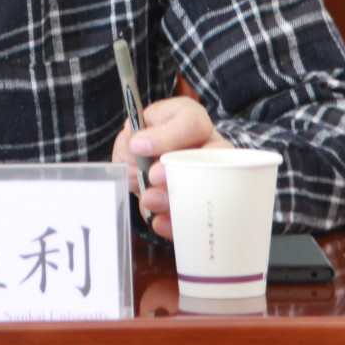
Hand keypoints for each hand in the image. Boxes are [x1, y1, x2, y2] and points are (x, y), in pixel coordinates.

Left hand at [110, 96, 228, 240]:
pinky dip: (178, 223)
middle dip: (181, 171)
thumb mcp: (131, 137)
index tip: (138, 146)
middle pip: (212, 158)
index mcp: (190, 121)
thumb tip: (138, 147)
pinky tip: (159, 222)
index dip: (168, 137)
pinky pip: (202, 217)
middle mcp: (209, 147)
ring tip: (150, 200)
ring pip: (210, 189)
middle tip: (152, 178)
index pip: (192, 123)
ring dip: (178, 199)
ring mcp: (213, 178)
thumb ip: (133, 140)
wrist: (139, 170)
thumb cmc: (141, 146)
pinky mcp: (207, 206)